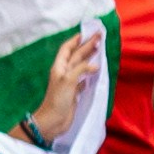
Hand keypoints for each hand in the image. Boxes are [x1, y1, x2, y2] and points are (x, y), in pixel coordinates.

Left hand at [31, 28, 98, 146]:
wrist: (53, 121)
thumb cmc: (58, 100)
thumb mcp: (68, 81)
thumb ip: (81, 70)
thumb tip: (96, 64)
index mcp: (59, 67)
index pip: (67, 49)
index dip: (75, 40)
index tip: (86, 32)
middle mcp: (64, 72)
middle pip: (77, 55)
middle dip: (87, 46)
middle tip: (99, 36)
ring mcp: (69, 82)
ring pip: (81, 66)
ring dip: (90, 57)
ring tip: (100, 49)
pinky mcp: (74, 92)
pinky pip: (84, 78)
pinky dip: (90, 73)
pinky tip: (96, 70)